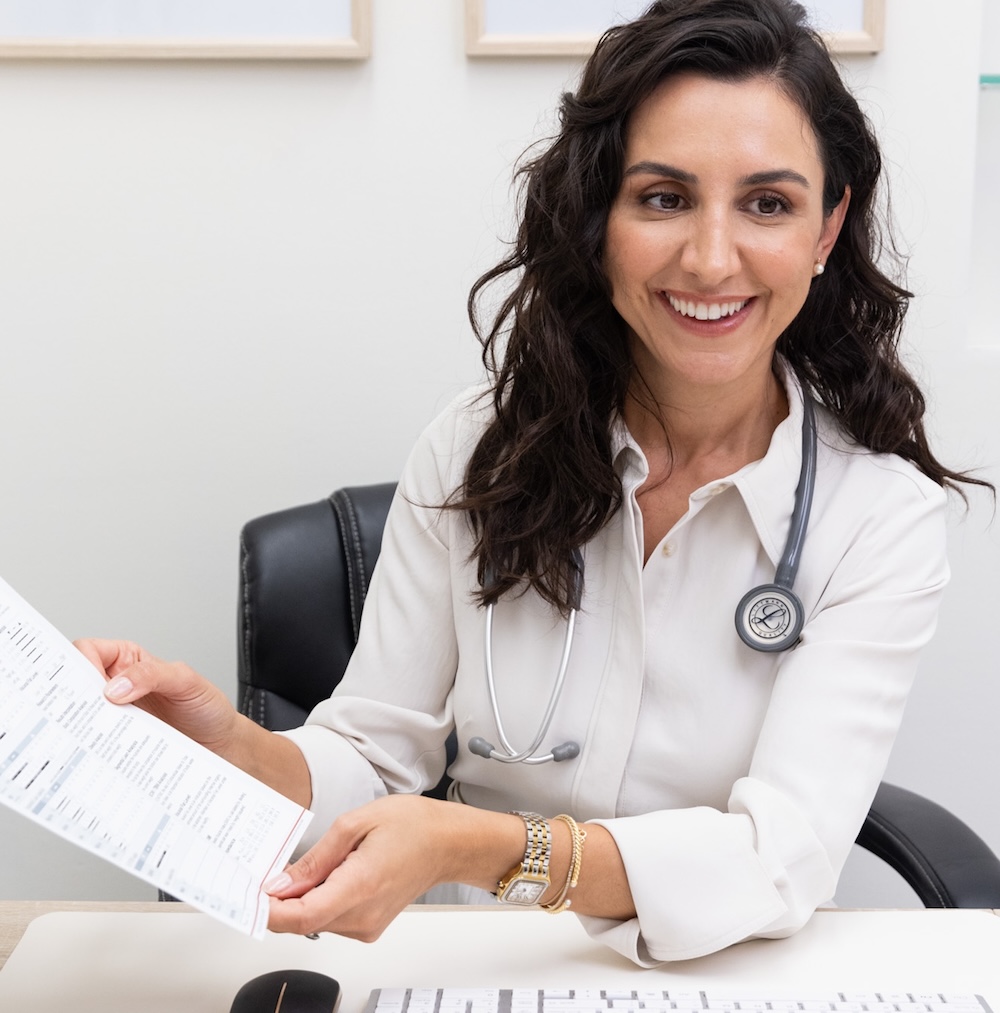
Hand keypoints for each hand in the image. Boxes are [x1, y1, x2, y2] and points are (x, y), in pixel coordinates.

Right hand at [74, 638, 238, 754]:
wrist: (219, 743)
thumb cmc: (206, 707)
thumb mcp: (186, 681)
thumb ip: (153, 675)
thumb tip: (115, 688)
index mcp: (129, 659)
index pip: (90, 649)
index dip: (80, 662)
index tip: (84, 682)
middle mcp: (118, 684)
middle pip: (78, 682)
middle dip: (74, 694)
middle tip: (82, 710)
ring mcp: (116, 713)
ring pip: (83, 713)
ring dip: (84, 721)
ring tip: (94, 731)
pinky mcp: (118, 739)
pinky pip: (97, 739)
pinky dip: (95, 742)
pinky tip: (102, 748)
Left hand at [264, 795, 516, 940]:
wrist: (448, 842)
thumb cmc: (412, 825)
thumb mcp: (357, 822)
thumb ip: (316, 858)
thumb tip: (281, 884)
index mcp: (359, 886)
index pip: (300, 918)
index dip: (268, 911)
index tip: (248, 896)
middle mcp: (363, 916)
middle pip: (303, 920)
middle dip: (284, 897)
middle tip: (276, 866)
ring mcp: (367, 925)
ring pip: (315, 920)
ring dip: (305, 896)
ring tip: (324, 860)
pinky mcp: (368, 926)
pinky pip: (332, 918)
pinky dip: (322, 898)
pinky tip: (335, 872)